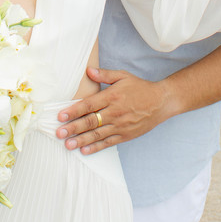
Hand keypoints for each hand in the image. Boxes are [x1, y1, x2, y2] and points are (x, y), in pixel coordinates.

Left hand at [55, 67, 173, 153]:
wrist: (161, 102)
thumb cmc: (140, 88)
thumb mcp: (123, 76)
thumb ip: (105, 75)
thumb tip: (88, 71)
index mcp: (112, 96)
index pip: (89, 105)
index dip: (74, 111)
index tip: (61, 116)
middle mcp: (115, 112)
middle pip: (90, 121)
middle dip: (73, 128)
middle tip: (59, 133)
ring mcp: (120, 125)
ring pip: (97, 134)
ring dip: (81, 140)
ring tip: (68, 145)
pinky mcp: (125, 135)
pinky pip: (108, 142)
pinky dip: (96, 147)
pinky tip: (84, 150)